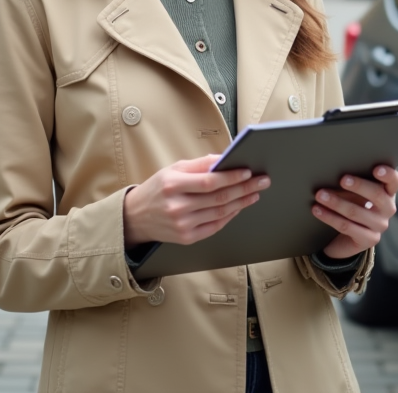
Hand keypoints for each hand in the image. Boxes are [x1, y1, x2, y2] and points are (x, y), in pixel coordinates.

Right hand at [123, 154, 269, 247]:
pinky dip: (230, 216)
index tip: (248, 172)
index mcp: (172, 185)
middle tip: (261, 181)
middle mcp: (177, 207)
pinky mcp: (187, 238)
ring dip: (241, 202)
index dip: (231, 177)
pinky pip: (215, 226)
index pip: (209, 182)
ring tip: (255, 193)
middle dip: (244, 189)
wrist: (136, 217)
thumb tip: (224, 159)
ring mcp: (182, 225)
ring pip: (220, 213)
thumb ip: (199, 165)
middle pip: (219, 198)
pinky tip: (239, 206)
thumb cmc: (157, 189)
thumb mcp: (173, 169)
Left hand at [313, 165, 397, 259]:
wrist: (345, 237)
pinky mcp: (369, 240)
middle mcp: (388, 209)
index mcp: (388, 192)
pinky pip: (346, 227)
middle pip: (377, 195)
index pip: (395, 181)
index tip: (376, 169)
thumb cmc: (351, 204)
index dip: (388, 174)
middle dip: (359, 185)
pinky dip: (329, 217)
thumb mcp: (354, 192)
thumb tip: (332, 171)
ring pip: (356, 212)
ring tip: (320, 195)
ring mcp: (380, 226)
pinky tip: (317, 210)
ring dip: (336, 202)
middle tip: (342, 179)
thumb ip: (351, 182)